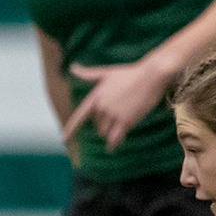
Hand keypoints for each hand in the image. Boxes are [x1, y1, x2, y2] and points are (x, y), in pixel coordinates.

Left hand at [63, 58, 177, 152]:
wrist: (152, 75)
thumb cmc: (130, 73)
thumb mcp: (107, 72)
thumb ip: (88, 74)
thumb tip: (72, 67)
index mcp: (95, 97)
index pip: (79, 116)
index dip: (71, 129)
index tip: (64, 140)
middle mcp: (102, 107)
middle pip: (97, 125)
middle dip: (105, 123)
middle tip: (119, 112)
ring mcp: (113, 114)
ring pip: (105, 132)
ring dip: (111, 132)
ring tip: (122, 122)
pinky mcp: (126, 120)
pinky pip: (115, 138)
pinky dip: (113, 144)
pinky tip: (113, 147)